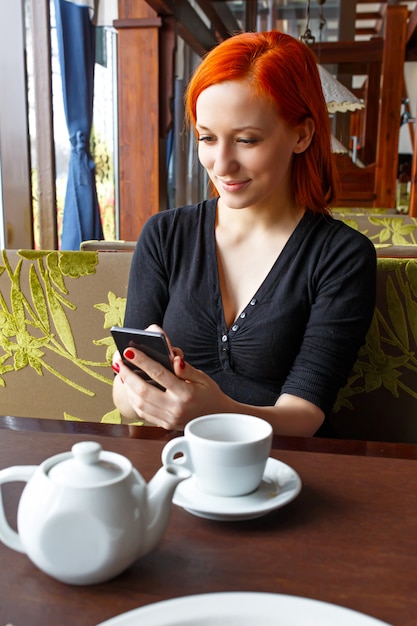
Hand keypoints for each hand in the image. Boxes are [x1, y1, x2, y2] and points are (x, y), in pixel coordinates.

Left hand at [117, 348, 233, 428]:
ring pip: (140, 403)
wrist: (217, 417)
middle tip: (118, 361)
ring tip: (122, 373)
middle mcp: (175, 408)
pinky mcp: (165, 425)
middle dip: (128, 374)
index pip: (159, 374)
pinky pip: (143, 413)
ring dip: (127, 387)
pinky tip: (130, 388)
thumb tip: (174, 359)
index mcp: (186, 394)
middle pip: (144, 390)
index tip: (129, 351)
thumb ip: (186, 369)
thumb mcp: (203, 378)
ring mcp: (169, 419)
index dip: (142, 361)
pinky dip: (133, 400)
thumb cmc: (209, 394)